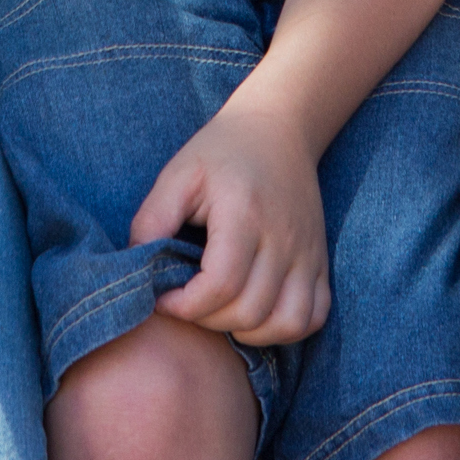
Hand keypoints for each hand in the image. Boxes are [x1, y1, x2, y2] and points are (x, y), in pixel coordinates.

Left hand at [137, 98, 332, 345]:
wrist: (278, 127)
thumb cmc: (220, 152)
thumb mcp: (177, 175)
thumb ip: (151, 221)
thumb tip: (139, 270)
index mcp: (244, 214)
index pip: (220, 285)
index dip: (185, 305)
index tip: (163, 297)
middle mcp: (283, 238)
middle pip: (250, 311)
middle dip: (208, 321)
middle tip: (187, 303)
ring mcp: (308, 253)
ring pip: (287, 323)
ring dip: (249, 332)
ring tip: (221, 312)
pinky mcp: (320, 261)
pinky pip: (313, 316)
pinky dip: (285, 328)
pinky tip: (256, 313)